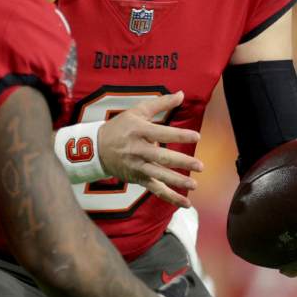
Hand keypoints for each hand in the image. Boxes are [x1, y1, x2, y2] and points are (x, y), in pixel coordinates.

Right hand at [98, 91, 202, 207]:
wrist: (96, 148)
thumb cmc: (120, 127)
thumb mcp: (137, 111)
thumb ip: (161, 103)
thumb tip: (182, 94)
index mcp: (139, 131)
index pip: (161, 133)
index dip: (179, 135)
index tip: (197, 136)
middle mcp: (138, 150)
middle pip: (161, 157)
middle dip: (181, 162)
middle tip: (200, 166)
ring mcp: (137, 166)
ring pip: (159, 176)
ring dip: (177, 181)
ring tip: (193, 184)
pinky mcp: (137, 178)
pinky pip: (155, 189)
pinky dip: (170, 197)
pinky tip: (185, 203)